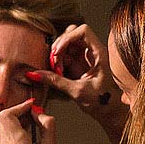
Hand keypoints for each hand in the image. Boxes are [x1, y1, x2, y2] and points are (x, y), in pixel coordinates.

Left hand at [0, 99, 60, 143]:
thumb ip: (47, 126)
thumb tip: (40, 113)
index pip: (7, 115)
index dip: (19, 107)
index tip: (31, 107)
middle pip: (2, 120)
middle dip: (16, 114)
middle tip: (32, 117)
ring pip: (0, 129)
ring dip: (13, 123)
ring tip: (30, 128)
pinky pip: (1, 140)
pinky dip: (11, 134)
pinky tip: (24, 139)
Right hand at [25, 24, 129, 140]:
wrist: (109, 111)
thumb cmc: (101, 101)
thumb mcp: (77, 91)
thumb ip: (56, 81)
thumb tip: (35, 74)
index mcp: (99, 53)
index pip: (82, 31)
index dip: (67, 38)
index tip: (57, 52)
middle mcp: (93, 51)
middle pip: (72, 35)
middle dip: (59, 47)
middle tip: (54, 63)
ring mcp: (86, 57)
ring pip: (67, 45)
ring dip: (57, 55)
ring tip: (55, 70)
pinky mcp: (80, 65)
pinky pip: (66, 56)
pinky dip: (58, 62)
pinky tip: (57, 73)